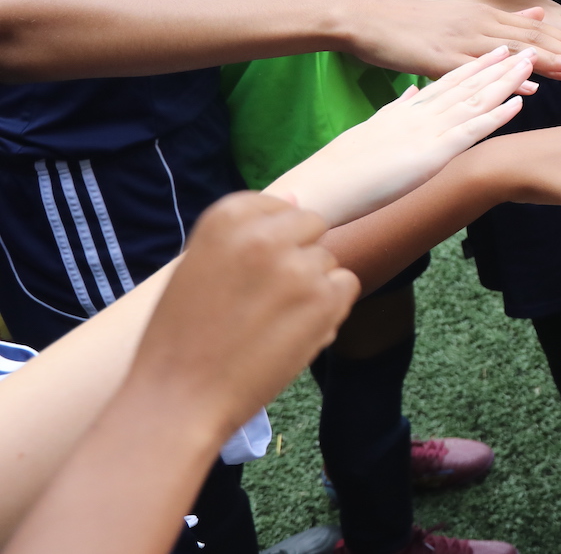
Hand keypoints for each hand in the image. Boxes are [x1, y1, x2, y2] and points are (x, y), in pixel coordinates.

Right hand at [134, 193, 358, 430]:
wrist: (177, 399)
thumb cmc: (181, 335)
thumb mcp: (200, 264)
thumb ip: (248, 230)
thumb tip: (294, 197)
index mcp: (227, 215)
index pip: (281, 206)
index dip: (270, 242)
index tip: (247, 273)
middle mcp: (266, 234)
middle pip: (311, 227)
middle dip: (296, 257)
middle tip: (261, 300)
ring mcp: (299, 266)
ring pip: (327, 261)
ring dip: (310, 287)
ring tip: (268, 323)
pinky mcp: (324, 299)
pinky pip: (346, 286)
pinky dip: (329, 308)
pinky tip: (291, 332)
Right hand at [267, 47, 533, 226]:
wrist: (323, 183)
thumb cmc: (342, 165)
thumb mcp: (372, 126)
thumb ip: (395, 109)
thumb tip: (410, 94)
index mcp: (408, 108)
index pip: (449, 81)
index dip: (477, 65)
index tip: (498, 49)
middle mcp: (422, 113)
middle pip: (469, 84)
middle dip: (500, 66)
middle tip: (527, 47)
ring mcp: (428, 130)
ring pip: (477, 99)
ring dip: (507, 82)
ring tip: (531, 63)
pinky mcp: (433, 153)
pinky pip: (472, 130)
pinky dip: (498, 115)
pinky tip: (519, 102)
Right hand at [336, 0, 560, 79]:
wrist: (367, 18)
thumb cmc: (413, 25)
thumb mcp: (464, 19)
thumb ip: (503, 22)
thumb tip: (540, 18)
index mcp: (488, 18)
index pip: (541, 30)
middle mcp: (481, 25)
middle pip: (538, 37)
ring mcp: (461, 40)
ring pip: (515, 50)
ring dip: (552, 59)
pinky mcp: (439, 58)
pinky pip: (478, 70)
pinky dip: (503, 75)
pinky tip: (528, 84)